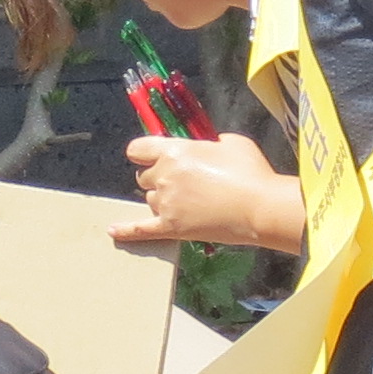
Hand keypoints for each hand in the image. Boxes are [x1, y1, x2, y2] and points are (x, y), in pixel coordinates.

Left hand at [114, 133, 304, 253]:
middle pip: (143, 177)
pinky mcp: (171, 227)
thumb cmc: (250, 172)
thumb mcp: (230, 142)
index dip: (142, 153)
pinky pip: (140, 229)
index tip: (148, 156)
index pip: (138, 149)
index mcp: (174, 150)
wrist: (259, 207)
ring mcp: (165, 203)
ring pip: (149, 200)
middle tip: (182, 182)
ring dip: (161, 199)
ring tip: (187, 202)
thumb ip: (208, 142)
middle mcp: (164, 175)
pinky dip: (126, 231)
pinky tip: (113, 232)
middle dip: (158, 178)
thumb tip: (204, 146)